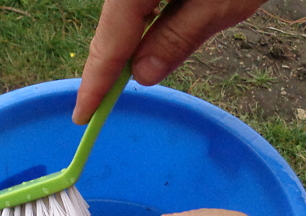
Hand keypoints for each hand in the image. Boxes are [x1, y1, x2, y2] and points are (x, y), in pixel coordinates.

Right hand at [73, 0, 267, 123]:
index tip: (82, 114)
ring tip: (124, 73)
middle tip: (100, 101)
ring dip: (128, 38)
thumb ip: (178, 38)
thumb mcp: (223, 3)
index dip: (96, 80)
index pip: (110, 39)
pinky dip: (141, 15)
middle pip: (113, 21)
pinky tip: (147, 34)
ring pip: (124, 7)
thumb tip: (141, 75)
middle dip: (109, 61)